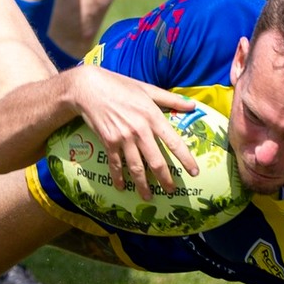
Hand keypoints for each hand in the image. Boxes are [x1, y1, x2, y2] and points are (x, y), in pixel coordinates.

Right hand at [73, 67, 203, 198]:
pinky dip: (118, 177)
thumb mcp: (148, 89)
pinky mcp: (108, 142)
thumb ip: (171, 99)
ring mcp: (123, 138)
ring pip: (136, 167)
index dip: (185, 159)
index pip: (174, 142)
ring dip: (143, 185)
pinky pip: (116, 164)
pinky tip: (122, 187)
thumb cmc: (121, 86)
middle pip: (156, 161)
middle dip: (165, 179)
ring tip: (148, 196)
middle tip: (171, 191)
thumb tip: (193, 105)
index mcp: (153, 116)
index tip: (194, 172)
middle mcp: (140, 130)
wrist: (89, 88)